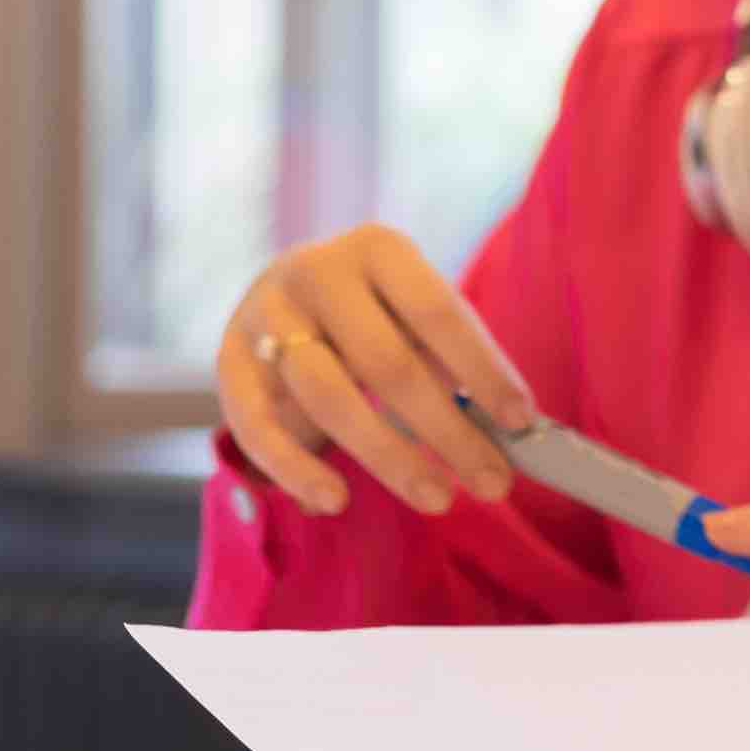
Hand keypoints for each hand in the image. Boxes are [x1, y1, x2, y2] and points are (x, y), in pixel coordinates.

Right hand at [208, 224, 536, 518]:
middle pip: (386, 362)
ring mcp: (265, 316)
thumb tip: (511, 429)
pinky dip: (297, 469)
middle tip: (492, 483)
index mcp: (378, 248)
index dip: (482, 369)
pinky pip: (259, 427)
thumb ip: (452, 359)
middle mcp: (317, 272)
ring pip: (328, 397)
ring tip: (436, 498)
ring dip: (387, 456)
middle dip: (446, 430)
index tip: (521, 423)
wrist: (283, 292)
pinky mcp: (228, 363)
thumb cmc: (371, 310)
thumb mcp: (411, 311)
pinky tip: (335, 502)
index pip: (438, 312)